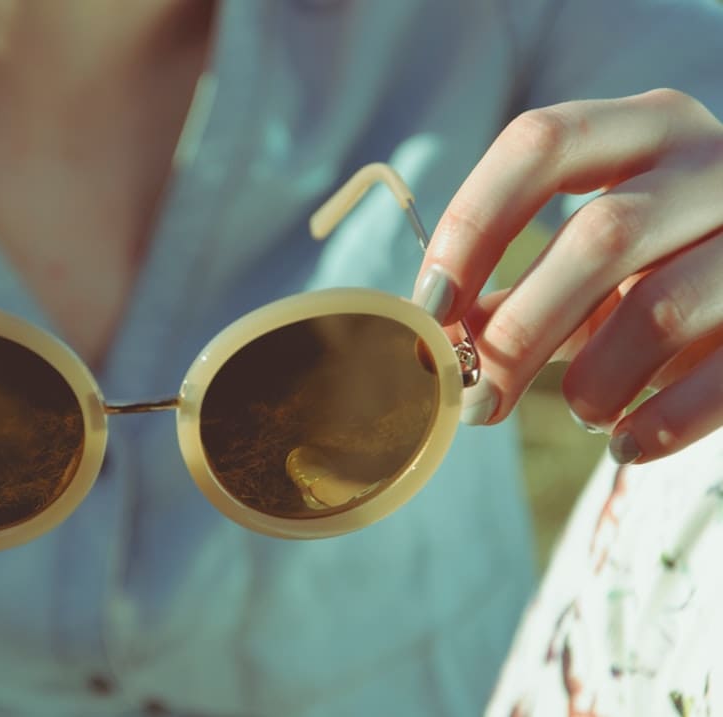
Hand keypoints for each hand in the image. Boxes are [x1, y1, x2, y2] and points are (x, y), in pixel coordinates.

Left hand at [413, 88, 722, 464]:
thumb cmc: (665, 269)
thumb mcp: (589, 266)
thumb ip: (510, 292)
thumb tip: (431, 340)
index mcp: (647, 128)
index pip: (540, 144)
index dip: (472, 225)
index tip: (430, 306)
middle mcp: (713, 165)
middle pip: (598, 237)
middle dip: (520, 329)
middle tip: (476, 396)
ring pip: (659, 310)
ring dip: (594, 383)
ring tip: (581, 410)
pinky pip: (721, 377)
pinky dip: (659, 423)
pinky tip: (627, 443)